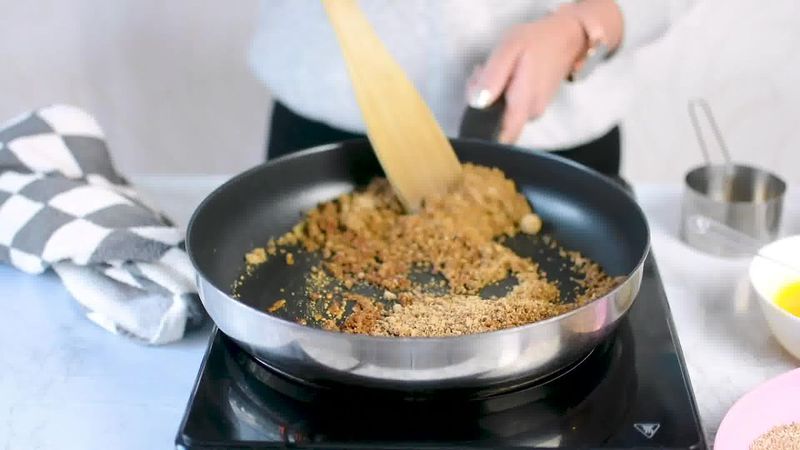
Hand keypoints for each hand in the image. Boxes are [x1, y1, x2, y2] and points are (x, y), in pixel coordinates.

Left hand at [468, 0, 622, 143]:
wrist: (566, 35)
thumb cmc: (536, 41)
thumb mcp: (508, 50)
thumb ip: (492, 78)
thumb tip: (476, 104)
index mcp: (522, 106)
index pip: (499, 140)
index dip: (481, 130)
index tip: (473, 107)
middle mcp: (529, 115)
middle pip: (495, 122)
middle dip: (481, 102)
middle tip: (480, 74)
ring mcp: (534, 111)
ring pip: (501, 113)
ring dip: (490, 94)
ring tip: (492, 69)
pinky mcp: (534, 104)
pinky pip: (510, 105)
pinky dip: (501, 92)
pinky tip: (502, 74)